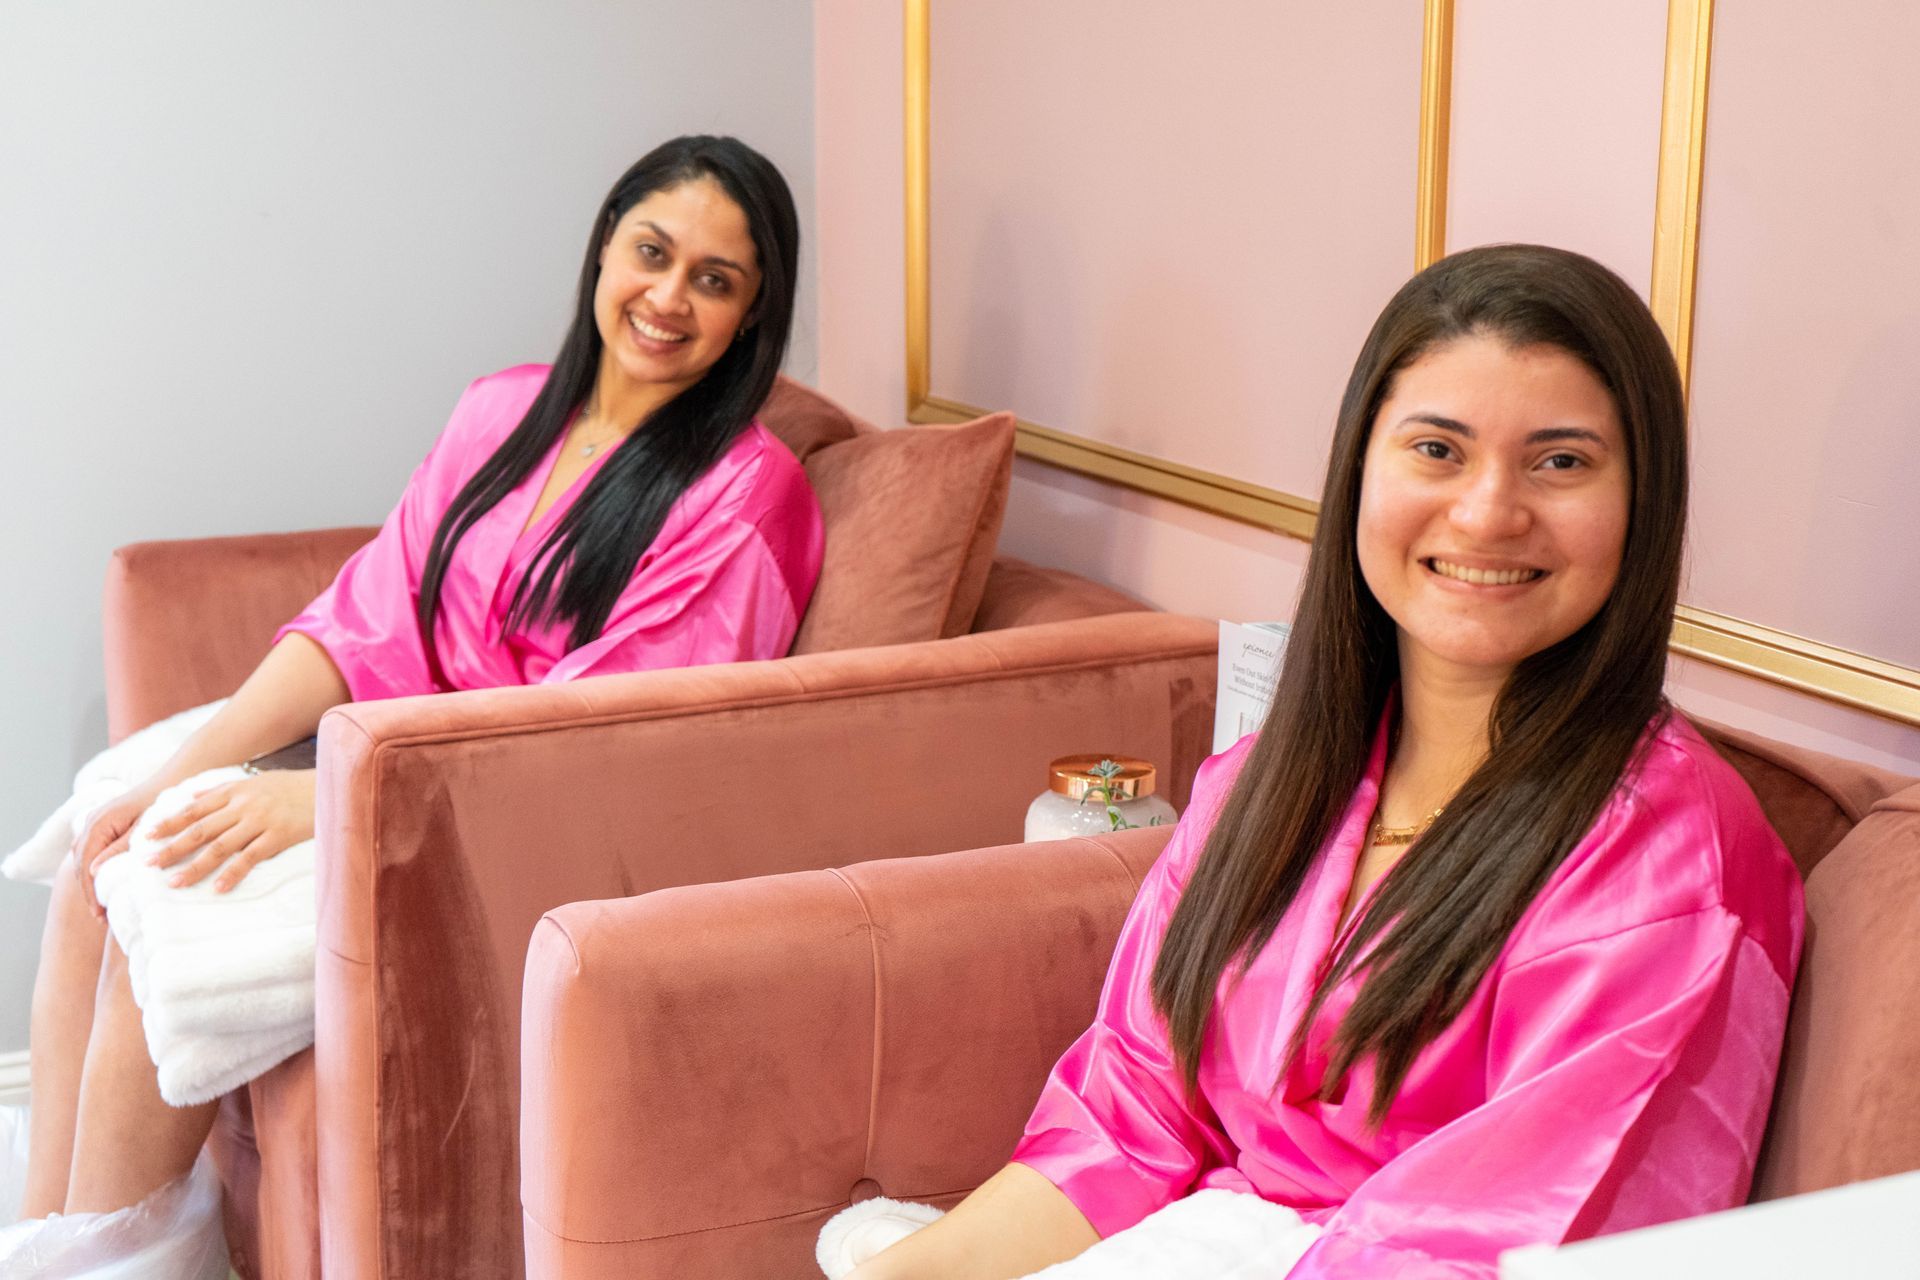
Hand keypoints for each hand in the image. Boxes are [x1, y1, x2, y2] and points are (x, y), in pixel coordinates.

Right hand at [72, 786, 160, 917]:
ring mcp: (95, 821)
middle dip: (90, 891)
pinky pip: (91, 850)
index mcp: (99, 822)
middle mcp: (91, 821)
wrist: (174, 780)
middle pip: (81, 863)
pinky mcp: (104, 824)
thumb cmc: (163, 803)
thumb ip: (120, 848)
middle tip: (101, 918)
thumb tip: (94, 871)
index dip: (92, 891)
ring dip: (91, 882)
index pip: (86, 863)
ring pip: (83, 858)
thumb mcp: (144, 829)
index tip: (100, 913)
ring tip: (103, 908)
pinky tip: (105, 886)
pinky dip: (95, 869)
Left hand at [146, 769, 316, 892]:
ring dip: (195, 866)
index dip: (169, 823)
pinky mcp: (279, 836)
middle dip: (172, 847)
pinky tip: (217, 888)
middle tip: (149, 864)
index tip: (147, 836)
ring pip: (220, 847)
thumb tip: (191, 796)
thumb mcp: (255, 780)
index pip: (194, 809)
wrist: (332, 785)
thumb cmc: (292, 785)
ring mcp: (260, 821)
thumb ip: (222, 789)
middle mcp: (244, 805)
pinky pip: (250, 858)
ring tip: (175, 883)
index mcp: (235, 791)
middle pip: (200, 829)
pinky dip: (233, 874)